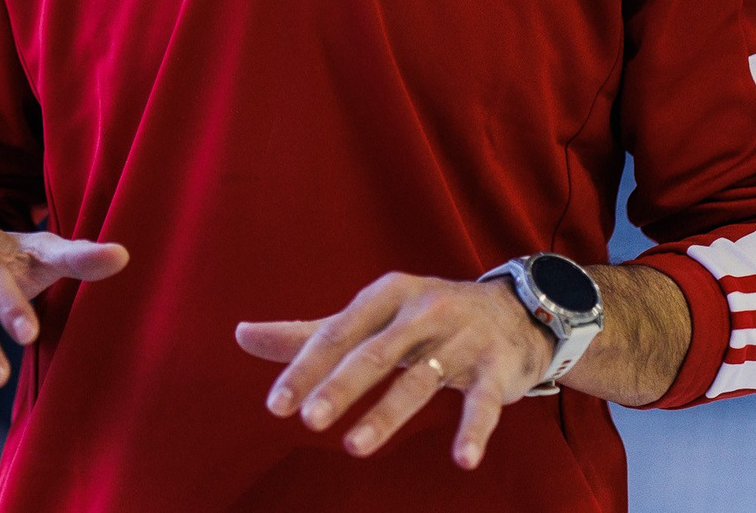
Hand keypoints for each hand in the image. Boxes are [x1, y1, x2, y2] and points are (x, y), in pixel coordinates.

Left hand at [236, 273, 552, 469]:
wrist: (513, 312)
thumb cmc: (423, 318)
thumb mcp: (370, 316)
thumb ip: (309, 332)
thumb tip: (241, 335)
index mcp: (386, 295)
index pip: (337, 333)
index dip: (305, 368)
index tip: (276, 405)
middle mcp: (423, 312)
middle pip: (374, 353)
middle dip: (340, 386)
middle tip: (308, 420)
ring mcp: (461, 340)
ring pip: (420, 381)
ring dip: (387, 415)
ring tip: (354, 448)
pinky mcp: (496, 369)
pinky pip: (484, 402)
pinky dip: (474, 430)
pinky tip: (463, 460)